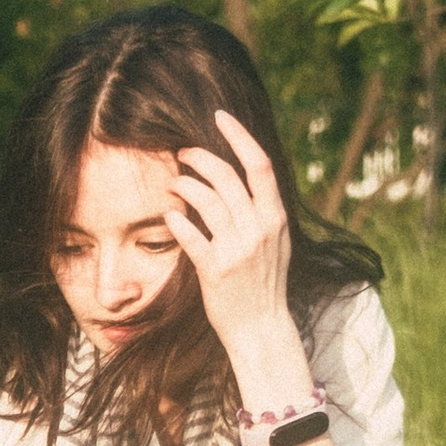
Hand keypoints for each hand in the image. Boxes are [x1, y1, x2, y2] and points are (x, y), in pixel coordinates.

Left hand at [162, 108, 304, 384]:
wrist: (262, 328)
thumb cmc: (264, 283)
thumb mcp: (276, 242)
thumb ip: (264, 210)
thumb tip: (246, 176)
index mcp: (276, 217)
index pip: (260, 164)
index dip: (239, 135)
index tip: (219, 117)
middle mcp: (259, 228)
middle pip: (227, 176)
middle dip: (200, 158)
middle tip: (181, 154)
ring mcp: (238, 249)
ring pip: (206, 200)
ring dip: (184, 185)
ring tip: (173, 184)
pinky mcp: (216, 269)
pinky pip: (191, 235)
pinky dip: (177, 220)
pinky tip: (169, 215)